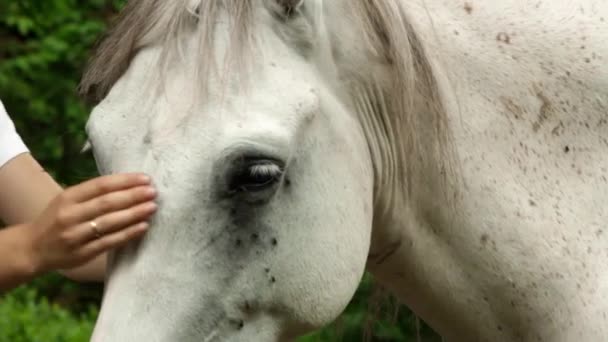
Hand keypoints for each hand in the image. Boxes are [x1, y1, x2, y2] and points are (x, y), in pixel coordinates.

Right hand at [21, 173, 156, 274]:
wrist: (32, 248)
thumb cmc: (57, 219)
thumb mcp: (67, 200)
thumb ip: (92, 193)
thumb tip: (129, 184)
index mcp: (68, 197)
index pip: (100, 185)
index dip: (125, 181)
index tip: (145, 179)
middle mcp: (70, 215)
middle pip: (107, 203)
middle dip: (133, 196)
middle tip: (153, 192)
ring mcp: (75, 235)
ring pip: (110, 222)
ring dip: (134, 214)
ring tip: (152, 207)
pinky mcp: (82, 253)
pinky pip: (109, 242)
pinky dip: (128, 234)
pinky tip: (143, 227)